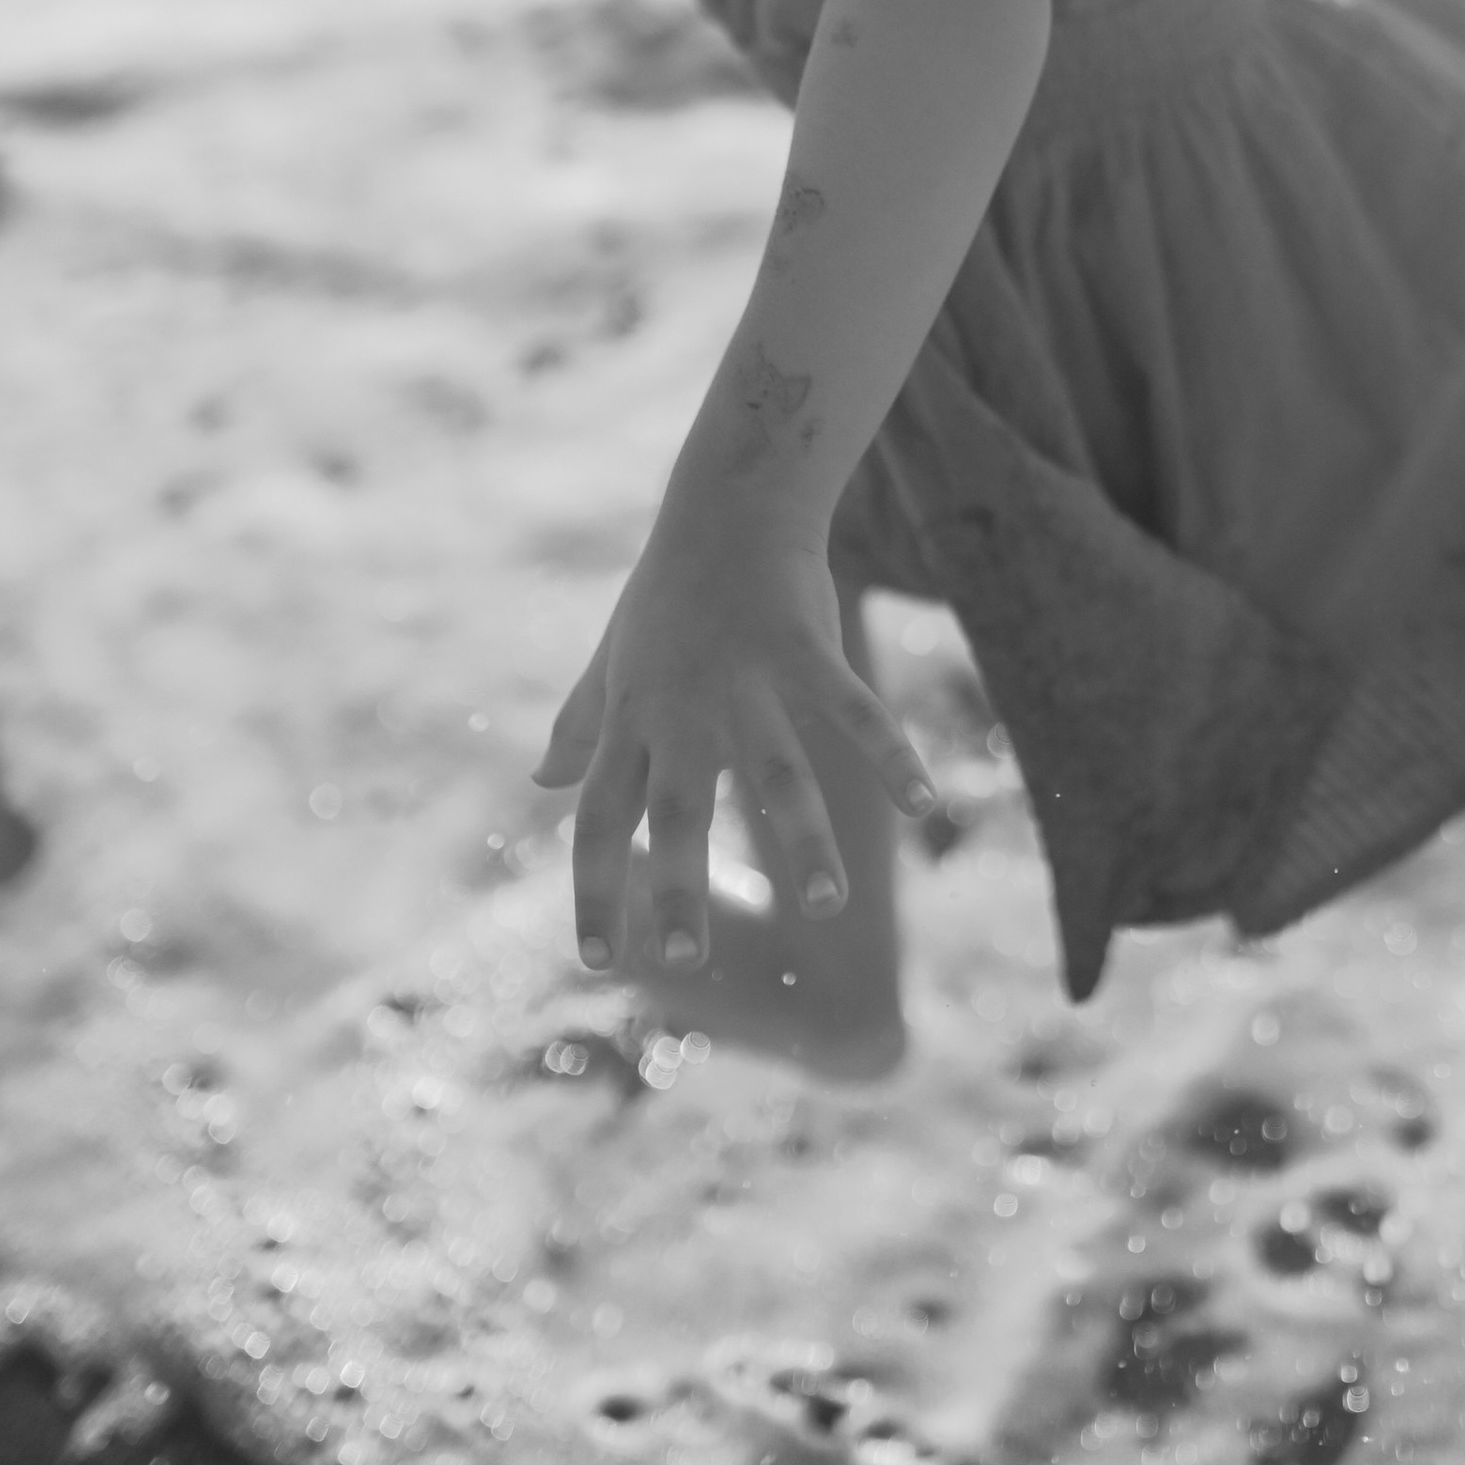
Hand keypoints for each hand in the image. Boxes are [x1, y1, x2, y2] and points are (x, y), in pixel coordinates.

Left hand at [533, 490, 935, 974]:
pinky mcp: (805, 647)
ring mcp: (746, 678)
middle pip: (674, 810)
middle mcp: (682, 707)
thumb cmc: (667, 592)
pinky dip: (890, 755)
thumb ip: (581, 727)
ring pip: (775, 771)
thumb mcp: (613, 661)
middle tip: (680, 963)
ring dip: (802, 840)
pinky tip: (923, 805)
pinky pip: (852, 710)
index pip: (598, 818)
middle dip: (677, 886)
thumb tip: (542, 783)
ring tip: (826, 906)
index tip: (596, 960)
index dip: (595, 888)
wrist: (728, 501)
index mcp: (632, 718)